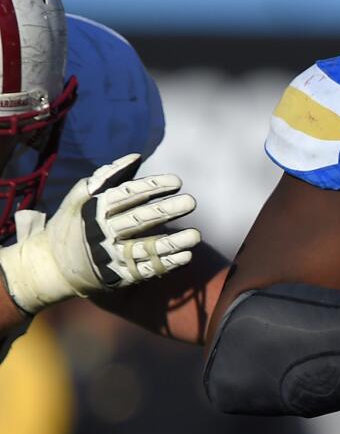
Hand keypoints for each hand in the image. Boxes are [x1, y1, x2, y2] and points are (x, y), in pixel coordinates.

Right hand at [0, 153, 200, 313]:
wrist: (49, 266)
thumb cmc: (70, 224)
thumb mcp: (79, 196)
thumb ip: (107, 176)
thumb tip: (135, 157)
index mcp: (95, 210)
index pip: (128, 195)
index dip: (153, 186)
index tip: (177, 181)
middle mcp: (103, 233)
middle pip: (139, 220)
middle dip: (167, 211)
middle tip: (192, 202)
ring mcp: (110, 256)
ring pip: (145, 248)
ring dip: (172, 243)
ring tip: (196, 236)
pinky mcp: (117, 275)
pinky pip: (144, 270)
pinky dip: (166, 264)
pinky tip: (186, 257)